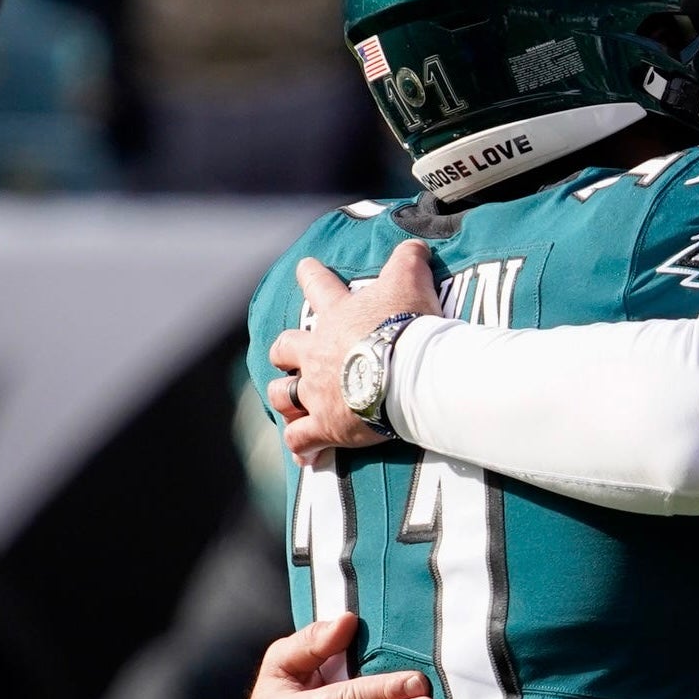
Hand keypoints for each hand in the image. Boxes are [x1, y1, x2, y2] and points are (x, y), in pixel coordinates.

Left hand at [266, 240, 438, 460]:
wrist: (408, 372)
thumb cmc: (408, 325)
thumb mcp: (411, 281)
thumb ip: (409, 260)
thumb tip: (416, 242)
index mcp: (337, 316)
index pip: (317, 285)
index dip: (310, 275)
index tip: (304, 267)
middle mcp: (317, 352)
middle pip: (285, 347)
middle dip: (286, 352)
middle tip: (291, 355)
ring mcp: (316, 391)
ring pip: (283, 394)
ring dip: (286, 398)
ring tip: (292, 406)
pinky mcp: (325, 425)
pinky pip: (301, 439)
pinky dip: (301, 447)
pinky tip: (306, 456)